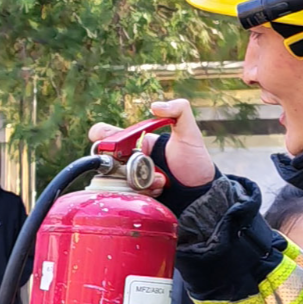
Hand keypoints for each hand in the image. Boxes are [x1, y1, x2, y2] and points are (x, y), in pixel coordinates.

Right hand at [92, 99, 216, 191]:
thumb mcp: (190, 132)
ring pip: (116, 181)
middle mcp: (128, 161)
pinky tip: (159, 190)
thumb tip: (154, 105)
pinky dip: (142, 192)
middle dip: (122, 166)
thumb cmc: (195, 161)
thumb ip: (179, 110)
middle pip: (106, 161)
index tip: (109, 144)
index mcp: (136, 143)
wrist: (200, 192)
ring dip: (138, 180)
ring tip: (160, 180)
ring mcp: (129, 181)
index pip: (107, 136)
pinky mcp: (133, 198)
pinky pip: (125, 196)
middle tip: (138, 167)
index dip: (102, 138)